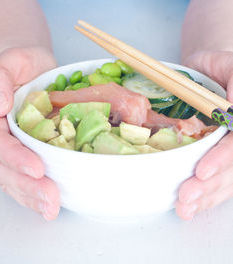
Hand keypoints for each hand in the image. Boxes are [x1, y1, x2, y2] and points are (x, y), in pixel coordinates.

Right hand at [0, 47, 59, 219]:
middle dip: (28, 187)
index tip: (37, 169)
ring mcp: (14, 147)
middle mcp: (0, 138)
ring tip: (52, 209)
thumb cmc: (20, 64)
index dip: (16, 158)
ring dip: (33, 197)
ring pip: (15, 179)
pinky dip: (37, 192)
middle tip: (50, 200)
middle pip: (7, 169)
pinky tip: (49, 204)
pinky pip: (27, 176)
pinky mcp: (29, 151)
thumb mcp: (8, 63)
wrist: (30, 69)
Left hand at [176, 50, 232, 219]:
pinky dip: (208, 195)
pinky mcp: (224, 158)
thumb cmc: (216, 68)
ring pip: (229, 179)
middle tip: (186, 197)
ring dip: (208, 196)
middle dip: (210, 185)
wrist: (214, 74)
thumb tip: (226, 107)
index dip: (223, 159)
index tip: (202, 171)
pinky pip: (222, 181)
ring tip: (185, 207)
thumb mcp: (222, 64)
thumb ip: (230, 80)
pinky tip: (193, 205)